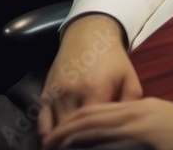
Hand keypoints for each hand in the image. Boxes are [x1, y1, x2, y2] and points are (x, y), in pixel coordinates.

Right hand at [38, 13, 143, 137]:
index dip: (98, 141)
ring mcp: (56, 93)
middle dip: (79, 144)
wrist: (90, 34)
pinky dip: (48, 134)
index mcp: (96, 91)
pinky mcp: (46, 91)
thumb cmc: (113, 59)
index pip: (95, 127)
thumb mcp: (130, 78)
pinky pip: (42, 120)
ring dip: (63, 141)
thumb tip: (127, 127)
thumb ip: (130, 104)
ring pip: (57, 128)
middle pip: (73, 131)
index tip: (103, 148)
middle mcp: (72, 94)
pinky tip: (54, 144)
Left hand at [41, 97, 172, 149]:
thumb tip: (121, 137)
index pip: (103, 109)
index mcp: (143, 107)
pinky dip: (89, 141)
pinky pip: (109, 136)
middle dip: (69, 126)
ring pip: (97, 123)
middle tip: (48, 139)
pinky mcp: (143, 132)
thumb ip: (141, 128)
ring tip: (54, 144)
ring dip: (72, 134)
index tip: (62, 130)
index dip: (80, 119)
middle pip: (95, 113)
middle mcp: (139, 109)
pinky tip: (75, 147)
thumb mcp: (163, 127)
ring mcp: (141, 120)